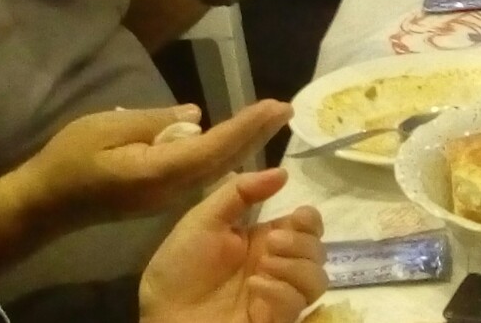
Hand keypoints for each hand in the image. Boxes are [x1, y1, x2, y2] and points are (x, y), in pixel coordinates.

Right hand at [21, 100, 289, 238]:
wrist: (44, 204)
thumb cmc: (69, 159)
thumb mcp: (106, 128)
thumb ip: (153, 122)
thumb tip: (195, 117)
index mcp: (159, 172)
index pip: (214, 147)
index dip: (246, 126)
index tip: (275, 106)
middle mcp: (171, 189)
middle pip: (223, 161)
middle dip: (256, 134)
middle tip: (285, 108)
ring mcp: (165, 197)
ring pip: (215, 169)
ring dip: (244, 144)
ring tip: (268, 120)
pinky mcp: (158, 195)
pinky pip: (200, 174)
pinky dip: (224, 154)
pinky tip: (234, 142)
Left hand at [139, 168, 326, 322]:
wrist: (163, 312)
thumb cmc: (179, 266)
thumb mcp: (204, 219)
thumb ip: (240, 192)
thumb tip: (283, 173)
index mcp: (264, 239)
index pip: (307, 225)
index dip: (310, 220)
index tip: (297, 217)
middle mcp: (277, 266)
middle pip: (318, 251)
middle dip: (301, 243)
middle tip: (270, 244)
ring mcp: (277, 295)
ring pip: (317, 280)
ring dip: (295, 267)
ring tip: (263, 268)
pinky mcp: (274, 318)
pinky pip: (297, 304)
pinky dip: (280, 292)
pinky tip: (254, 289)